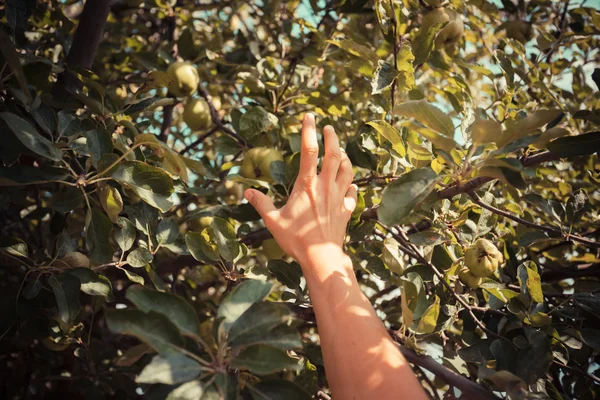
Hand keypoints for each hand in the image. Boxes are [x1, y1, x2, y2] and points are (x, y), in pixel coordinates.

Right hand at [244, 113, 356, 263]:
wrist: (321, 256)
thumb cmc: (296, 239)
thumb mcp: (273, 221)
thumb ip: (261, 204)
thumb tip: (248, 191)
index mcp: (306, 185)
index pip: (309, 151)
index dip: (309, 131)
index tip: (309, 116)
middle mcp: (325, 186)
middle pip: (334, 154)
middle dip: (332, 137)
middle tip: (329, 127)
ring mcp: (338, 197)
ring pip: (346, 169)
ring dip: (344, 156)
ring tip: (340, 150)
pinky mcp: (346, 209)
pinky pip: (352, 191)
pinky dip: (351, 183)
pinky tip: (348, 182)